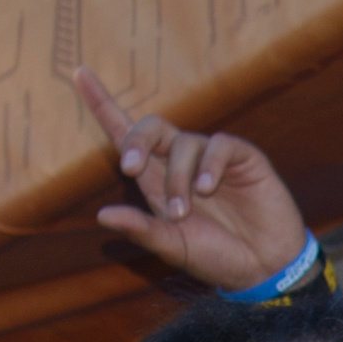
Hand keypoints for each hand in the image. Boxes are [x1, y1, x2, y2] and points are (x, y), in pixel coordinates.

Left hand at [77, 67, 313, 291]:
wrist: (263, 268)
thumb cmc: (216, 257)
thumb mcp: (172, 247)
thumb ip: (141, 231)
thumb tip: (102, 216)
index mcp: (157, 180)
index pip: (126, 133)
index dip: (102, 103)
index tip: (79, 73)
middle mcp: (181, 162)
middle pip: (150, 127)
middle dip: (137, 142)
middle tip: (131, 170)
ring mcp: (212, 158)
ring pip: (183, 143)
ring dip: (177, 179)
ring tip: (184, 212)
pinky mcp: (243, 158)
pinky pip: (219, 145)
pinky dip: (209, 165)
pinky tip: (207, 189)